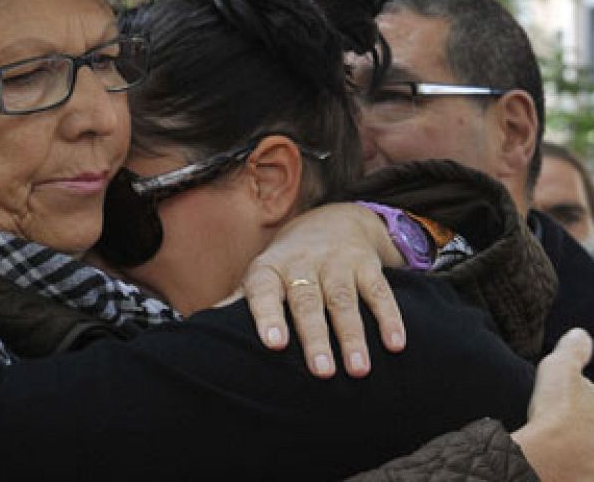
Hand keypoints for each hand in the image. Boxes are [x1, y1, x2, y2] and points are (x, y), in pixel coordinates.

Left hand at [240, 203, 406, 378]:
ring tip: (358, 370)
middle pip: (308, 302)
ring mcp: (338, 263)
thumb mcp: (261, 277)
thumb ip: (237, 304)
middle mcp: (303, 264)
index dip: (269, 316)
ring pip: (345, 300)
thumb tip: (198, 331)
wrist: (334, 220)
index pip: (266, 292)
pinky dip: (390, 318)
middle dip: (315, 337)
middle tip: (321, 373)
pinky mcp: (368, 264)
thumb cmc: (288, 265)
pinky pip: (380, 293)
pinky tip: (395, 344)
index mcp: (270, 269)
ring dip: (353, 336)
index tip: (274, 344)